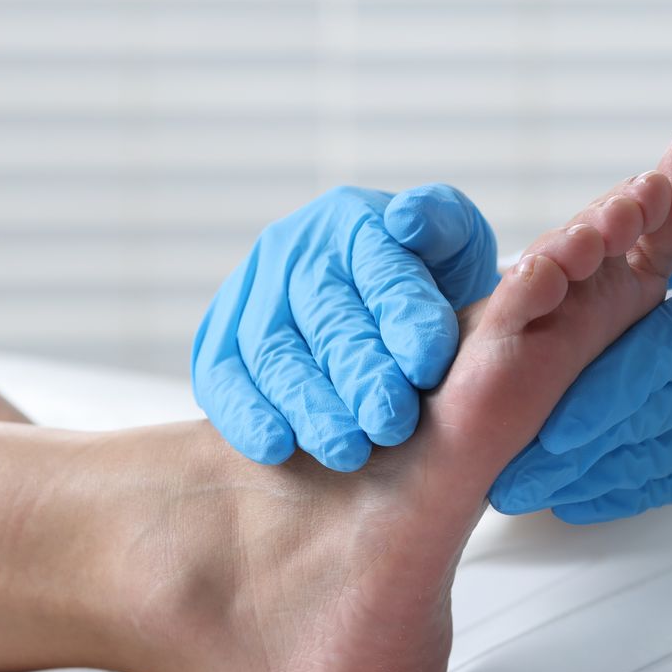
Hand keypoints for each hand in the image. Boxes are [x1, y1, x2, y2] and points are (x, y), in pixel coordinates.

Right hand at [193, 184, 497, 469]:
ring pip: (273, 353)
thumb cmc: (428, 280)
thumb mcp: (454, 242)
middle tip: (392, 422)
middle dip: (361, 374)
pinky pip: (222, 379)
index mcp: (355, 221)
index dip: (404, 317)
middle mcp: (296, 251)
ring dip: (309, 406)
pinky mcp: (218, 342)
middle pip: (326, 318)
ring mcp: (252, 296)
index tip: (427, 367)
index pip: (382, 271)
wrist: (385, 316)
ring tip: (347, 451)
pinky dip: (244, 415)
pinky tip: (275, 447)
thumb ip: (444, 224)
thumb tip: (407, 222)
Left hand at [490, 179, 671, 521]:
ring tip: (510, 483)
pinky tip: (579, 493)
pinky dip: (627, 484)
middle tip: (478, 458)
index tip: (519, 405)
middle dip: (553, 443)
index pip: (652, 356)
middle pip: (633, 421)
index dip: (583, 388)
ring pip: (650, 460)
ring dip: (577, 473)